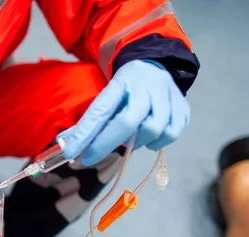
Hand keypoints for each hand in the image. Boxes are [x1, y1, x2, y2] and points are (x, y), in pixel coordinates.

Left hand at [59, 59, 189, 165]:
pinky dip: (156, 142)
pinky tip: (148, 136)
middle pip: (127, 122)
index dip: (85, 133)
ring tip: (129, 138)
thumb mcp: (106, 97)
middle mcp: (147, 88)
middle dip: (104, 144)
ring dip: (135, 142)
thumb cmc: (126, 89)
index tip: (70, 152)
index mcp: (122, 82)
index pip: (101, 109)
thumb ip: (88, 121)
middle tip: (88, 158)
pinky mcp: (182, 109)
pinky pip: (170, 135)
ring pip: (152, 131)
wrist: (155, 66)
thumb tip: (66, 144)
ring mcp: (168, 98)